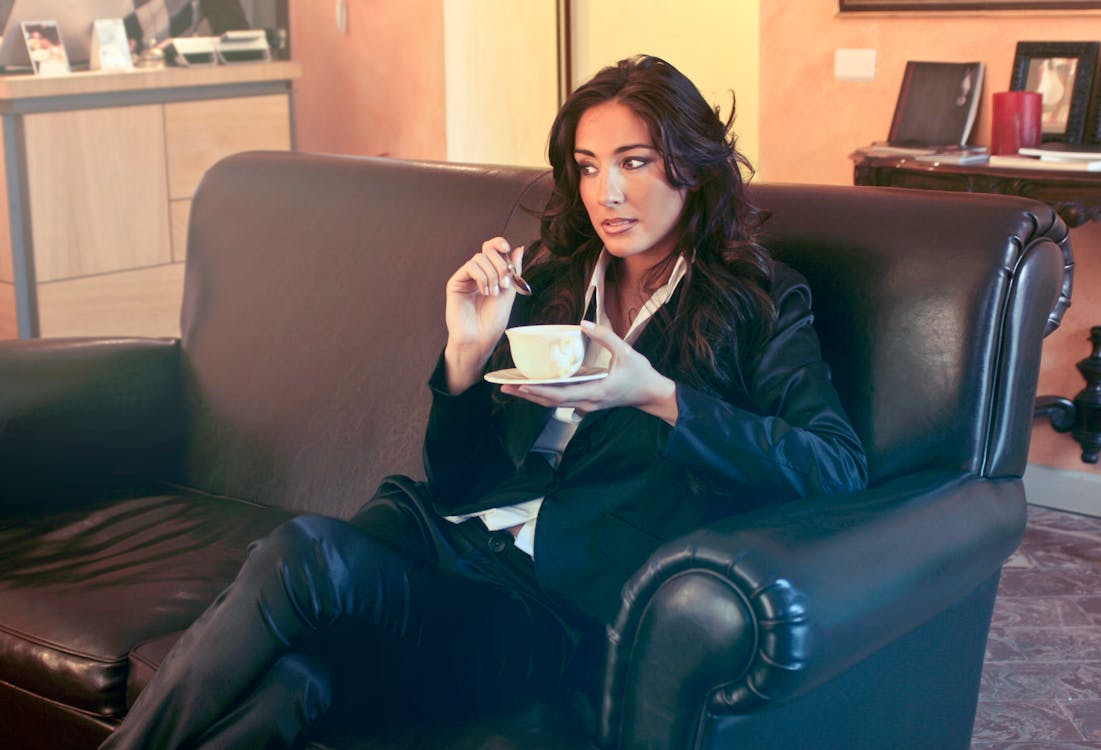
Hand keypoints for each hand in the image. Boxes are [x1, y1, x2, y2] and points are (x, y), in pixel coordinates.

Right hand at [444, 238, 523, 392]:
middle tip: (505, 284)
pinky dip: (482, 277)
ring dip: (492, 274)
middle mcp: (477, 273)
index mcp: (490, 273)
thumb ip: (513, 270)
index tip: (508, 248)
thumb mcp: (509, 292)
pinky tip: (485, 291)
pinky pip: (470, 267)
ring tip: (494, 293)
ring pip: (480, 258)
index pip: (492, 249)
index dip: (499, 243)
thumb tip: (519, 248)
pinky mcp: (456, 282)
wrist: (480, 338)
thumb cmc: (493, 320)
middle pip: (488, 251)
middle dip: (500, 264)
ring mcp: (466, 277)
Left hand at [500, 321, 679, 424]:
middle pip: (549, 402)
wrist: (651, 394)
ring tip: (512, 388)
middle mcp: (586, 402)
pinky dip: (545, 396)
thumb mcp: (626, 352)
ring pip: (553, 404)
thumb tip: (583, 322)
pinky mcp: (587, 403)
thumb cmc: (640, 374)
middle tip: (503, 387)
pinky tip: (533, 389)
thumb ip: (605, 336)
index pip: (560, 394)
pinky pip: (561, 402)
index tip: (519, 384)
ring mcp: (586, 405)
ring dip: (532, 397)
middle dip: (526, 395)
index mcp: (594, 391)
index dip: (538, 390)